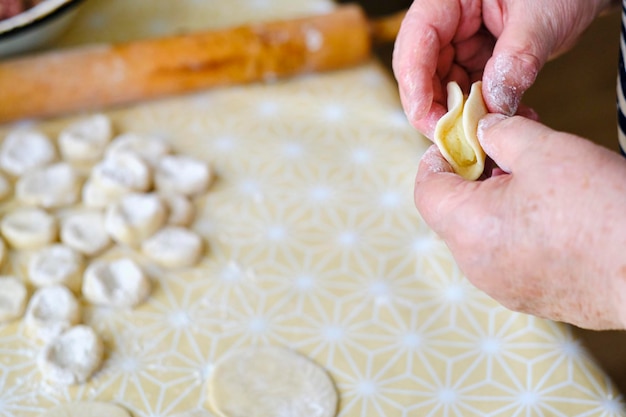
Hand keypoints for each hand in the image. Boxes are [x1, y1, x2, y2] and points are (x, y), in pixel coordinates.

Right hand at [392, 0, 610, 137]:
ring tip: (489, 133)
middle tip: (458, 140)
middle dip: (437, 110)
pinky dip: (484, 112)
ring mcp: (458, 44)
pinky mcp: (475, 61)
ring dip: (463, 117)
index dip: (415, 85)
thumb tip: (495, 103)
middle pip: (421, 73)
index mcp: (445, 0)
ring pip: (443, 89)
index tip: (430, 120)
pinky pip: (469, 93)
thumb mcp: (540, 15)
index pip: (415, 43)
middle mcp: (445, 23)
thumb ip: (517, 57)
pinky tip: (504, 123)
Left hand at [415, 114, 625, 329]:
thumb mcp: (544, 150)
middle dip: (473, 176)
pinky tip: (551, 213)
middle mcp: (475, 264)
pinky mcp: (529, 297)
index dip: (439, 158)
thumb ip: (500, 132)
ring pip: (480, 234)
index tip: (462, 140)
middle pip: (452, 212)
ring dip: (495, 202)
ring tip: (535, 178)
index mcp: (467, 228)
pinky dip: (514, 230)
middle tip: (507, 151)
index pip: (426, 189)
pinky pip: (505, 256)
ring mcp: (501, 286)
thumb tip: (482, 129)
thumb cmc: (600, 208)